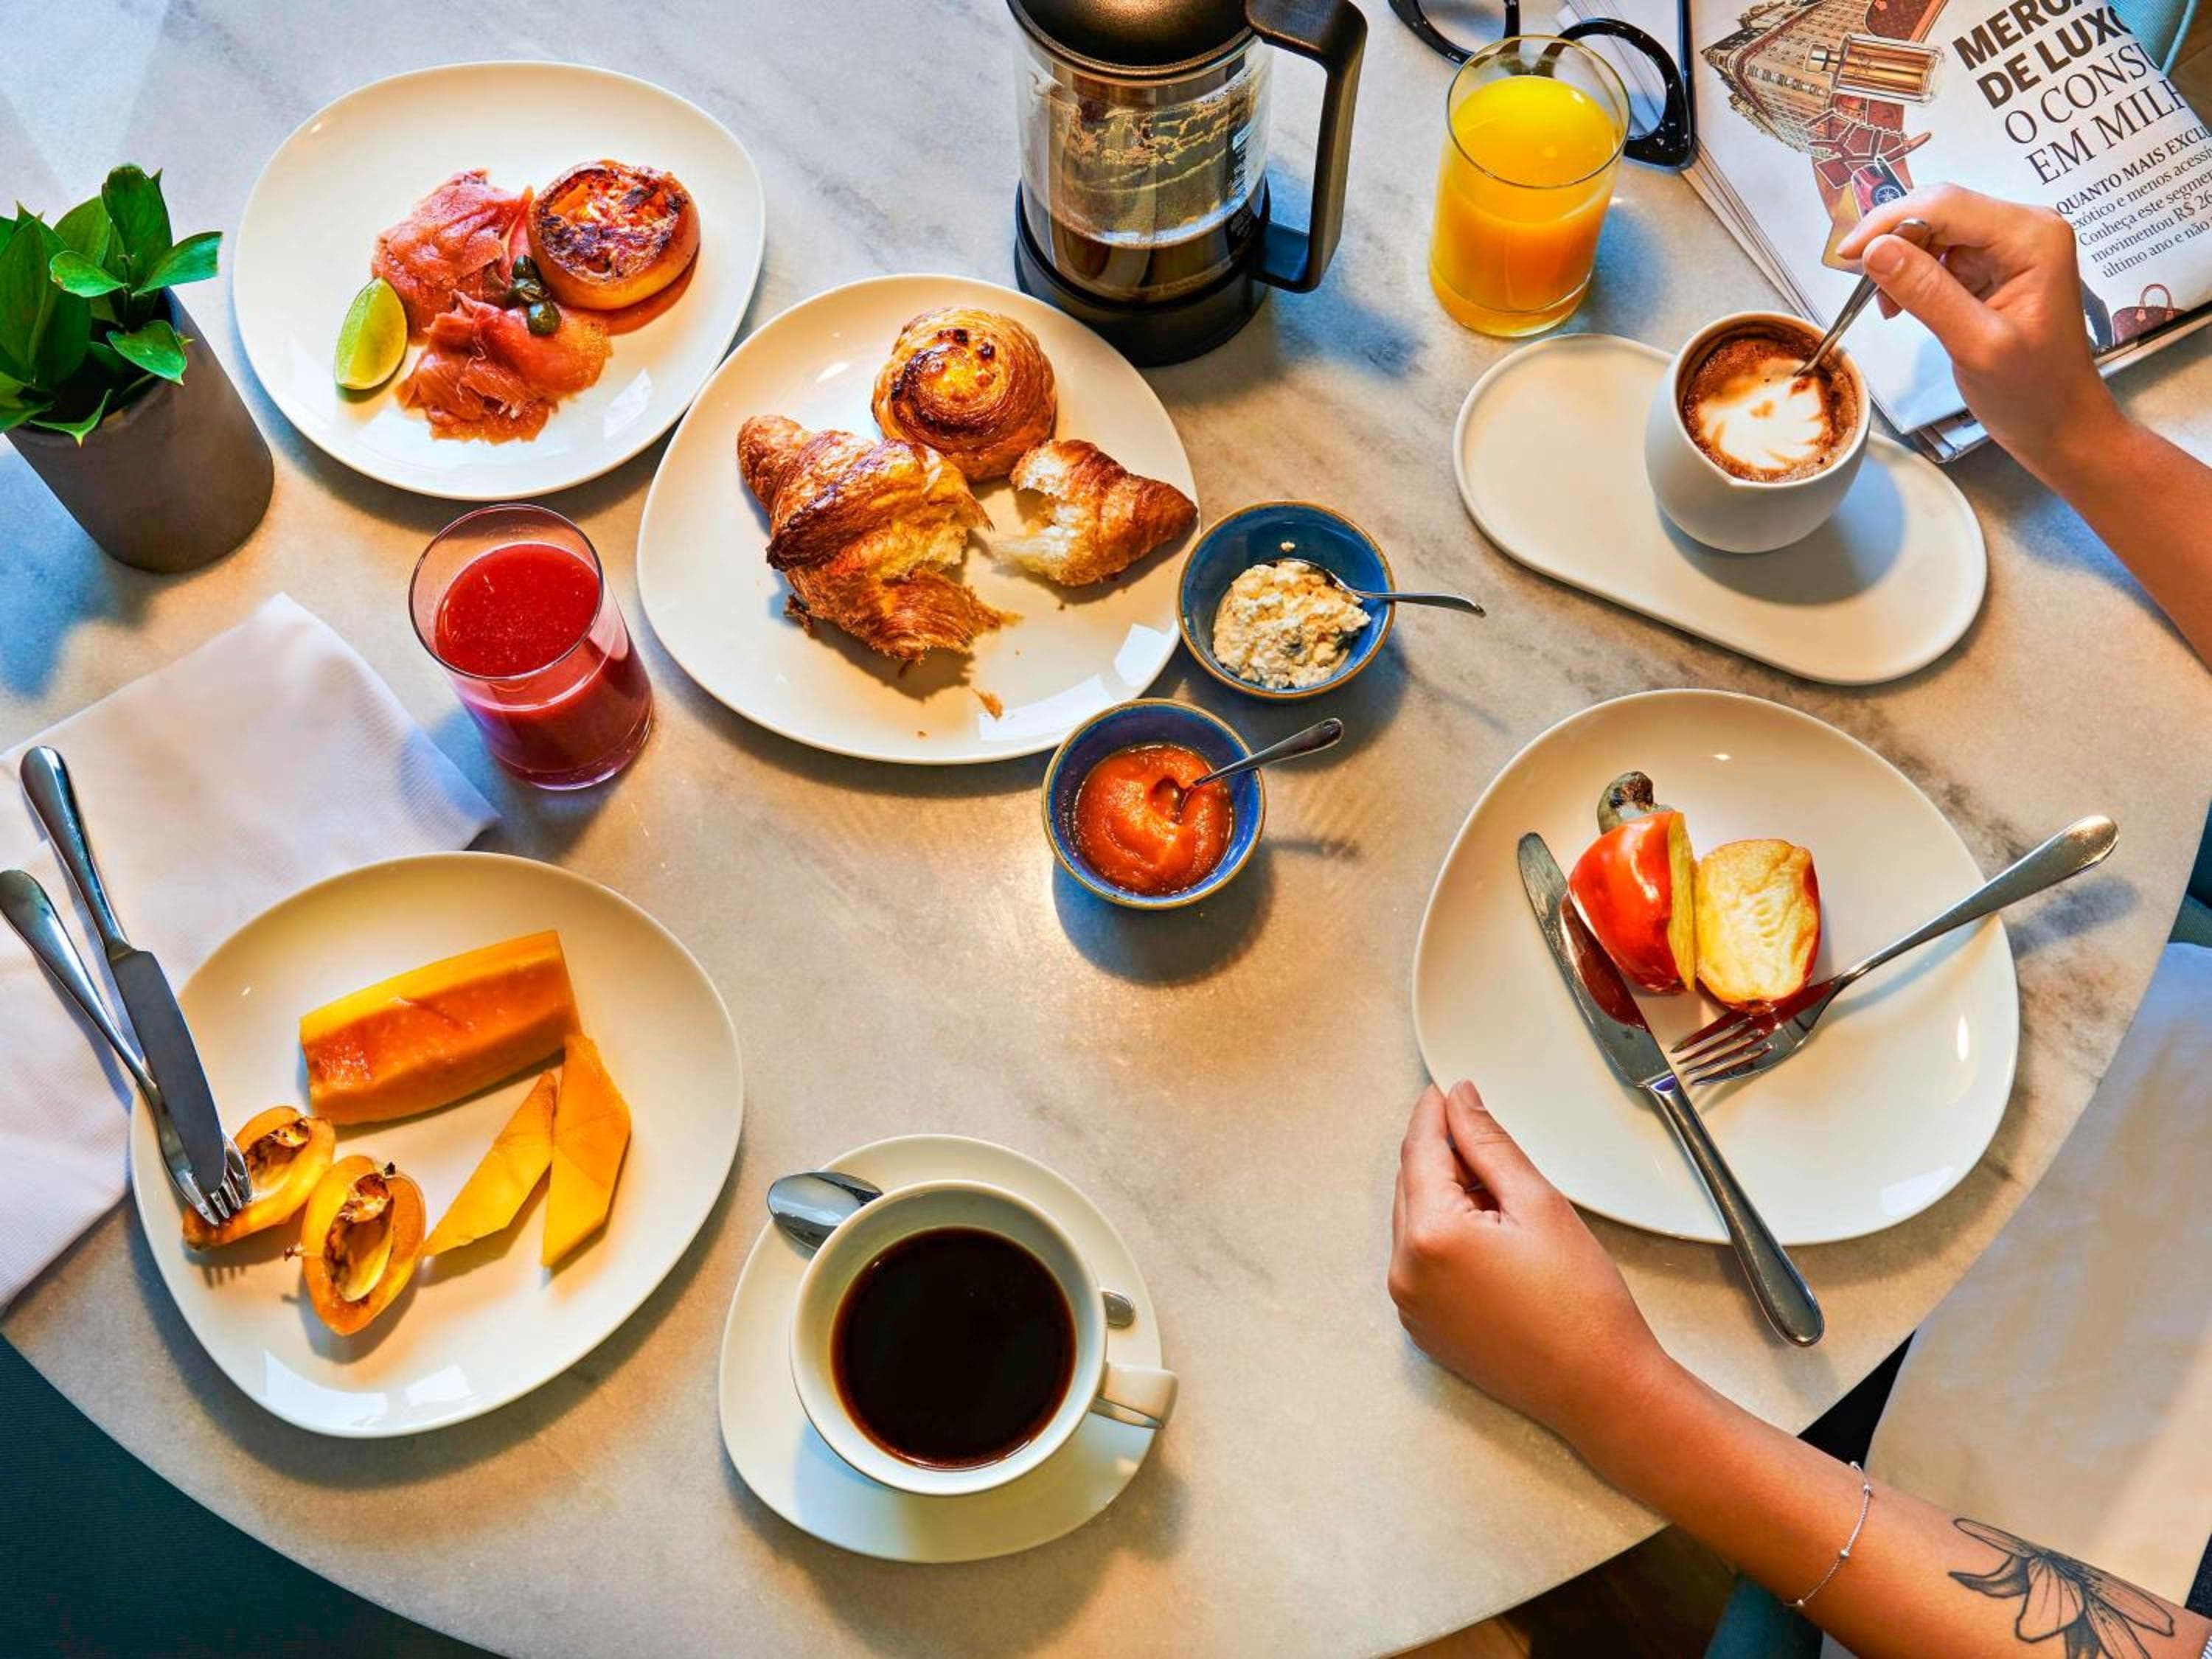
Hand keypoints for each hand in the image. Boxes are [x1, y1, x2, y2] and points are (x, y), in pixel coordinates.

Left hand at [1388, 1081, 1670, 1450]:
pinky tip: (1490, 1241)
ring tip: (1501, 1201)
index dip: (1433, 1115)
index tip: (1446, 1092)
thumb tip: (1460, 1102)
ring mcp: (1410, 1305)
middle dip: (1442, 1157)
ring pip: (1414, 1224)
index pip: (1419, 1152)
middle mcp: (1406, 1272)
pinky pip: (1421, 1264)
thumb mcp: (1537, 1203)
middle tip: (1483, 1140)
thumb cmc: (1581, 1304)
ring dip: (1444, 1198)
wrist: (1599, 1389)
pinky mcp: (1423, 1329)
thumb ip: (1488, 1144)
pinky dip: (1444, 1239)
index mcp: (1430, 1236)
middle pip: (1411, 1186)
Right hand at [1833, 185, 2123, 479]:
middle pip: (1940, 208)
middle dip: (1893, 239)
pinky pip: (1942, 253)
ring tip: (1888, 304)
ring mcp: (2010, 246)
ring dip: (1901, 259)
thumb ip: (1926, 293)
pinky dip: (1914, 273)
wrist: (2061, 423)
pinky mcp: (1995, 265)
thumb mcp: (1975, 344)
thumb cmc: (2032, 392)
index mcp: (2032, 237)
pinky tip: (1904, 304)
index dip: (1889, 222)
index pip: (1946, 204)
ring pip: (1935, 228)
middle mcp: (2025, 228)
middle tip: (1858, 282)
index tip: (1846, 256)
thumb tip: (1874, 251)